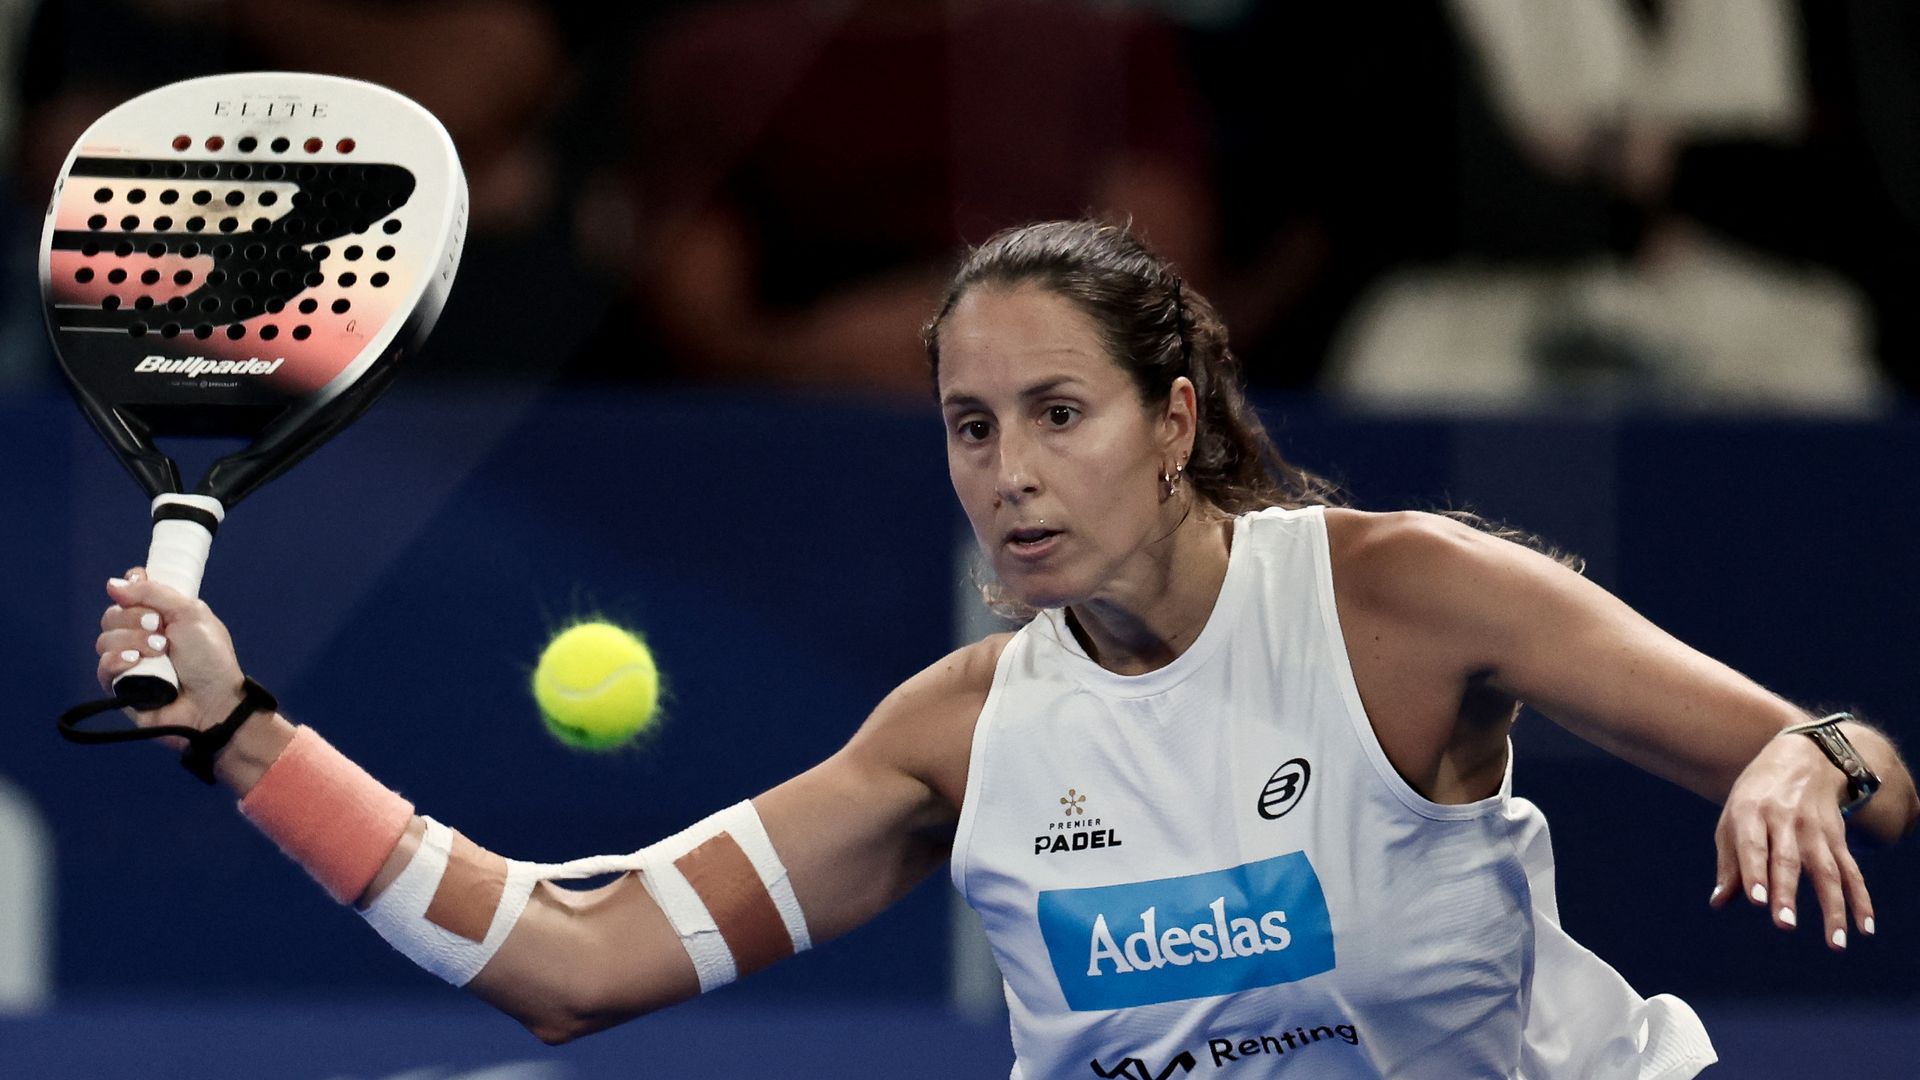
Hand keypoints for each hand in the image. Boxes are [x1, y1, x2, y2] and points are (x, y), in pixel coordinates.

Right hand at [95, 567, 245, 748]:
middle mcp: (143, 636)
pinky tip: (136, 662)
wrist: (214, 703)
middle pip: (112, 614)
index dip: (130, 587)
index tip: (140, 585)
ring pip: (105, 639)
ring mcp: (131, 662)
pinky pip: (102, 667)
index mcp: (163, 616)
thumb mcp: (191, 613)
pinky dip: (117, 661)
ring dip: (133, 641)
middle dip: (133, 617)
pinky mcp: (122, 688)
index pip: (129, 592)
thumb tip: (113, 584)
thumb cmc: (211, 659)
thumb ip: (153, 593)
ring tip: (160, 651)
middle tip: (160, 627)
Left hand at [1711, 731, 1873, 949]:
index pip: (1753, 845)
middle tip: (1784, 925)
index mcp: (1752, 812)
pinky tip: (1865, 928)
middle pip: (1788, 860)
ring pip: (1827, 872)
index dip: (1753, 873)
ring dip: (1833, 909)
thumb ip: (1730, 862)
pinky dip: (1861, 900)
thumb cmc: (1756, 797)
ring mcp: (1816, 830)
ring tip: (1835, 944)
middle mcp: (1786, 821)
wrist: (1803, 758)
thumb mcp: (1733, 818)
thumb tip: (1719, 902)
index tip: (1756, 901)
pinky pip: (1852, 872)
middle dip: (1786, 892)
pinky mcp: (1839, 837)